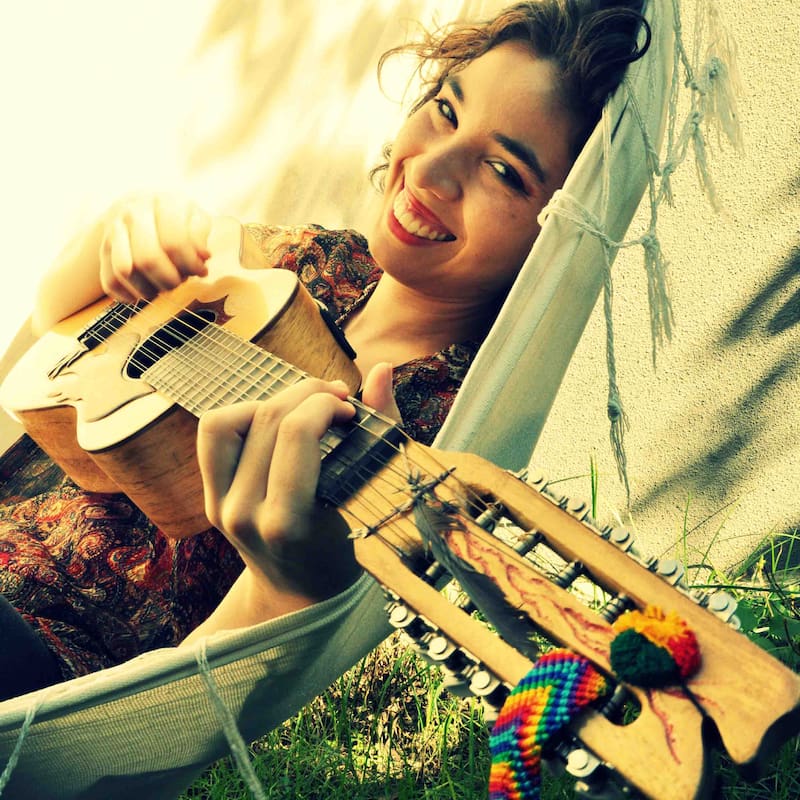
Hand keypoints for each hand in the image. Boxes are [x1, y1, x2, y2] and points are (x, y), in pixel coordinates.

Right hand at [100, 194, 211, 302]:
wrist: (136, 208)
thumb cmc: (175, 219)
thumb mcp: (196, 218)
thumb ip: (201, 235)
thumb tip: (202, 255)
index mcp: (162, 203)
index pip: (174, 242)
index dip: (190, 265)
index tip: (200, 272)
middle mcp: (134, 213)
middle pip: (148, 259)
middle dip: (169, 280)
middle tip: (180, 282)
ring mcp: (114, 230)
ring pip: (125, 271)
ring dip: (149, 289)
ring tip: (162, 286)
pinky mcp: (102, 249)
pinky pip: (110, 281)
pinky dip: (129, 295)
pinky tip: (145, 292)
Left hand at [195, 365, 398, 620]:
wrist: (299, 592)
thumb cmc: (345, 547)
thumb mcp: (369, 498)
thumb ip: (380, 429)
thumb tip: (382, 368)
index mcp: (286, 522)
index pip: (295, 433)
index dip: (326, 404)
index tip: (352, 409)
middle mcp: (243, 513)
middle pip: (268, 418)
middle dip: (309, 394)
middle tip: (338, 399)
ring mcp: (219, 505)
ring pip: (231, 419)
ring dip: (274, 400)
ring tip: (304, 407)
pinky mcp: (209, 494)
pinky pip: (215, 432)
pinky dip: (244, 413)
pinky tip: (276, 420)